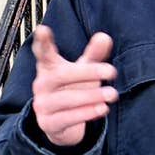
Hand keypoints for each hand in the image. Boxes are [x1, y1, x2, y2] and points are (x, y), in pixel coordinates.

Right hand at [31, 24, 117, 147]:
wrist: (59, 124)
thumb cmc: (71, 89)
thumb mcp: (83, 71)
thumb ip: (93, 55)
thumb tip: (105, 37)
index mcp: (48, 67)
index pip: (43, 52)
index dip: (42, 42)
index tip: (43, 29)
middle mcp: (42, 84)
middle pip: (62, 75)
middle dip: (88, 72)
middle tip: (112, 71)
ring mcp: (42, 104)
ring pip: (66, 99)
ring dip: (92, 96)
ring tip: (113, 94)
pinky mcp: (48, 123)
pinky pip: (67, 118)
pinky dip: (86, 113)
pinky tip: (103, 109)